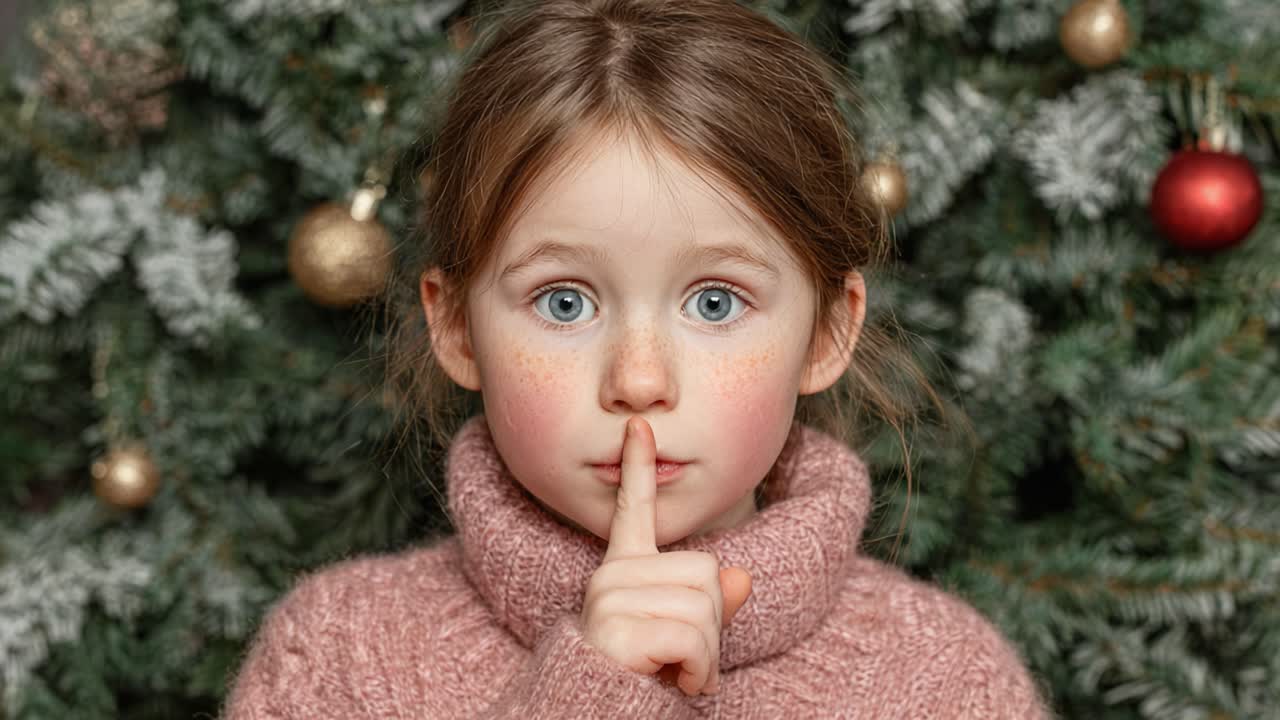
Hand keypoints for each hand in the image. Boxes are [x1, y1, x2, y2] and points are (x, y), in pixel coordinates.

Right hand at [579, 416, 752, 696]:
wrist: (590, 715)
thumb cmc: (639, 679)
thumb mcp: (682, 641)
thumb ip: (710, 606)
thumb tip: (741, 578)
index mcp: (622, 571)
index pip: (634, 511)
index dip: (638, 466)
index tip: (639, 425)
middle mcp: (610, 577)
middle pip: (707, 573)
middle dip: (712, 626)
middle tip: (680, 659)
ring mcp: (610, 600)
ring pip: (705, 609)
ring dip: (706, 657)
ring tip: (675, 674)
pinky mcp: (617, 629)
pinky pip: (693, 640)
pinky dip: (700, 673)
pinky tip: (675, 684)